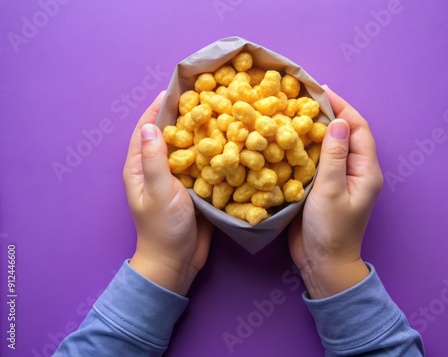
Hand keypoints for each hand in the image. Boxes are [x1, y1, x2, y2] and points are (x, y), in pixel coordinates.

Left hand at [123, 91, 212, 295]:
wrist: (178, 262)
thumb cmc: (163, 228)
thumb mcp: (157, 191)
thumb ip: (155, 159)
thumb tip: (151, 125)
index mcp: (140, 167)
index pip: (146, 130)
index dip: (158, 109)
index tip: (174, 89)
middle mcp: (157, 169)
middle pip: (170, 136)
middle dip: (185, 117)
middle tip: (204, 98)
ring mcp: (177, 179)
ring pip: (189, 149)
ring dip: (202, 134)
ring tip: (219, 114)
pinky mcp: (194, 188)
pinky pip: (203, 165)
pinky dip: (213, 153)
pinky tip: (229, 142)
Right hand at [288, 86, 383, 298]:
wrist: (322, 264)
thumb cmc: (331, 231)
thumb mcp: (331, 191)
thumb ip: (334, 156)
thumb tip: (337, 122)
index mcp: (365, 170)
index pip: (357, 128)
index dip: (341, 107)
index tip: (321, 90)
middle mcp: (355, 171)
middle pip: (344, 133)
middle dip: (327, 114)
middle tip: (303, 98)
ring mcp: (339, 179)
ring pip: (329, 146)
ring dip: (314, 130)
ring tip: (293, 113)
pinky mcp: (323, 187)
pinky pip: (317, 160)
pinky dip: (305, 147)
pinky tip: (288, 140)